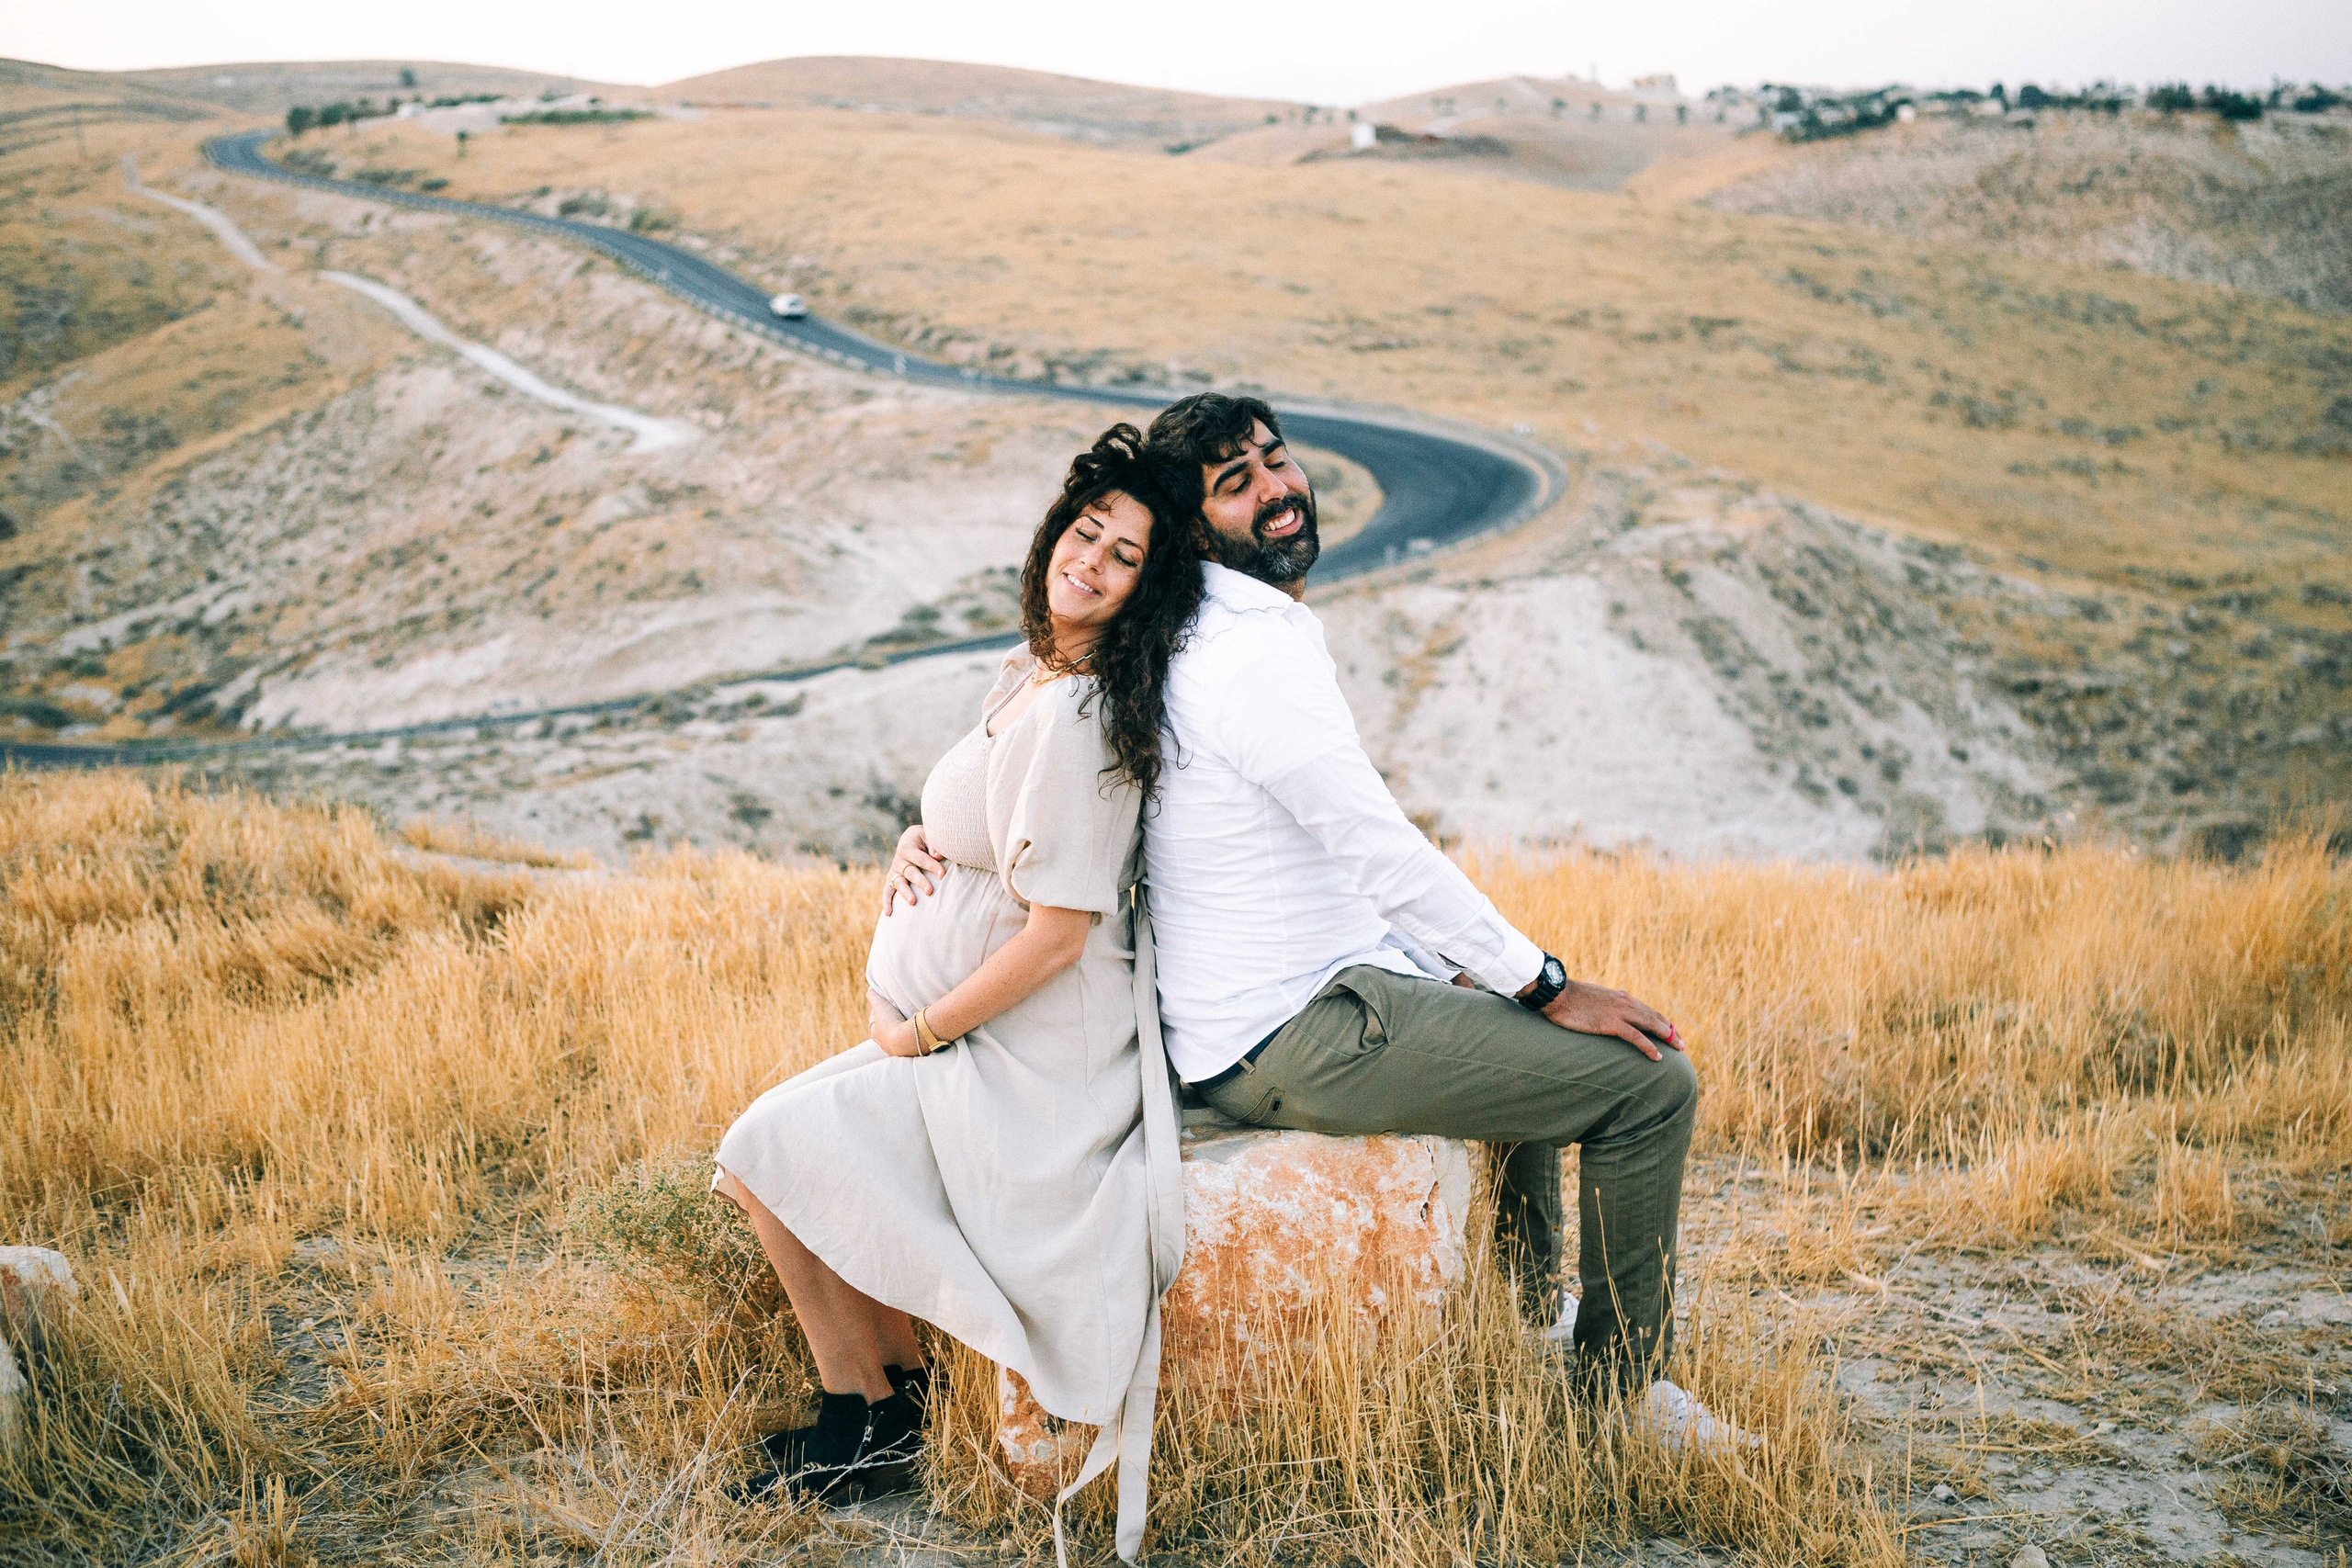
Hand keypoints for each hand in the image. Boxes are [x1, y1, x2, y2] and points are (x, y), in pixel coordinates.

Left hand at [870, 992, 921, 1056]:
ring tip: (907, 1021)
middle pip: (885, 1030)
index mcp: (875, 1032)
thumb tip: (871, 988)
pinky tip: (914, 1032)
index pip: (874, 1019)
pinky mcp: (907, 1052)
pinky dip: (909, 1037)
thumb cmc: (891, 1022)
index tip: (885, 1003)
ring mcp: (895, 1049)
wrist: (906, 1040)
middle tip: (897, 1012)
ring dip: (900, 1030)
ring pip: (896, 1038)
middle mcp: (883, 1043)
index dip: (879, 1010)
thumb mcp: (880, 1005)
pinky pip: (907, 1043)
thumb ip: (873, 996)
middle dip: (889, 1021)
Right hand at [882, 824, 945, 915]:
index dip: (932, 866)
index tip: (943, 875)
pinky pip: (887, 891)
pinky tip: (889, 913)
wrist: (911, 840)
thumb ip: (933, 845)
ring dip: (905, 893)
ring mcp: (894, 871)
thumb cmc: (924, 840)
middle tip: (930, 891)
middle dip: (920, 882)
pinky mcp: (891, 880)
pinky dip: (886, 902)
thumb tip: (938, 856)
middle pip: (910, 872)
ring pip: (899, 883)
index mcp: (908, 848)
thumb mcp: (928, 837)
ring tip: (913, 902)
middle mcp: (899, 860)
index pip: (921, 858)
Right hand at [1538, 979, 1681, 1061]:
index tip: (1671, 1032)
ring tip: (1678, 1049)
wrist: (1558, 994)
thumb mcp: (1594, 997)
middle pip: (1655, 1017)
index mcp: (1622, 997)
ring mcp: (1619, 1012)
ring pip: (1651, 1024)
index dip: (1662, 1021)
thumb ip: (1607, 1002)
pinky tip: (1657, 1056)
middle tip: (1681, 1044)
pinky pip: (1636, 1036)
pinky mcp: (1611, 1023)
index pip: (1648, 1010)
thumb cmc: (1572, 997)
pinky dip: (1649, 1046)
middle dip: (1671, 1031)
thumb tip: (1613, 1003)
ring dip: (1667, 1037)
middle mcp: (1625, 1002)